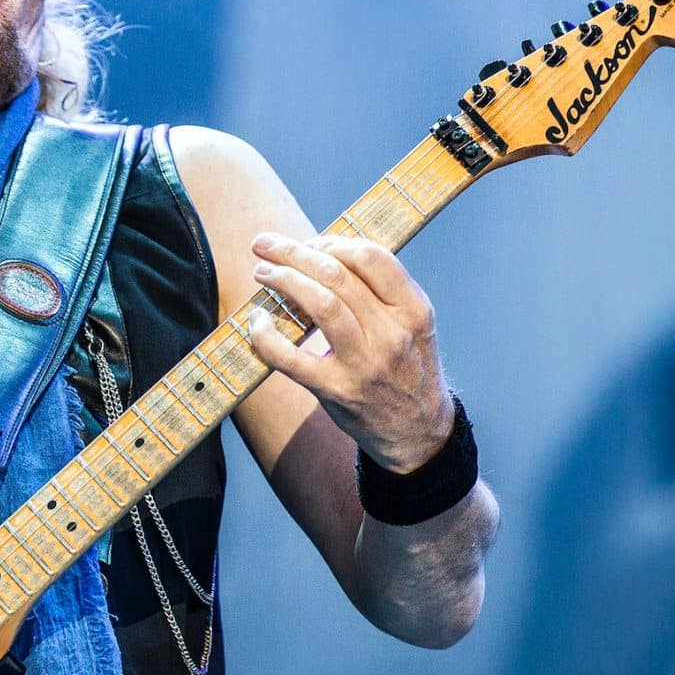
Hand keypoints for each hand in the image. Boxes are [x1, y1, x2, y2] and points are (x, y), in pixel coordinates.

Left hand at [244, 232, 455, 471]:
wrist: (417, 432)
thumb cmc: (407, 368)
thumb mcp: (414, 325)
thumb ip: (382, 291)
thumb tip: (324, 253)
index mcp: (414, 310)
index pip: (371, 258)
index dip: (333, 242)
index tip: (310, 242)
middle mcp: (392, 334)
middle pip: (337, 275)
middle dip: (294, 252)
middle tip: (266, 245)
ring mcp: (364, 364)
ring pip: (319, 304)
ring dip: (283, 281)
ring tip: (262, 273)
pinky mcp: (337, 391)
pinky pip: (291, 358)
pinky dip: (266, 336)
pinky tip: (257, 321)